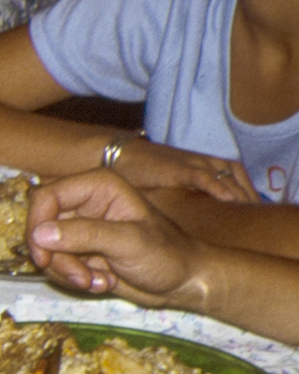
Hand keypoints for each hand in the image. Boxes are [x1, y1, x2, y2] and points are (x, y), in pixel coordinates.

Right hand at [27, 170, 209, 309]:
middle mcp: (84, 203)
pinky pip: (57, 264)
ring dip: (67, 271)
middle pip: (41, 226)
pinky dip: (74, 278)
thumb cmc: (167, 255)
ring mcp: (81, 228)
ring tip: (97, 281)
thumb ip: (84, 235)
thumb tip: (38, 234)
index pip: (46, 197)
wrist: (184, 283)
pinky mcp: (80, 251)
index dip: (37, 225)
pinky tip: (102, 282)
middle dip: (56, 257)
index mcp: (97, 187)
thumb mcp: (128, 242)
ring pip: (46, 249)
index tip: (43, 256)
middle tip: (80, 277)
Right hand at [103, 135, 259, 203]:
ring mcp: (193, 164)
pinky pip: (204, 177)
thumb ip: (186, 196)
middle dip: (249, 197)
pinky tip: (228, 199)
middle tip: (255, 218)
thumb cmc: (141, 173)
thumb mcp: (171, 184)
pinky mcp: (179, 168)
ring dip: (240, 194)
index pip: (237, 178)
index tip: (253, 215)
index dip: (247, 194)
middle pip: (238, 179)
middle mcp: (203, 163)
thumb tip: (197, 219)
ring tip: (247, 214)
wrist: (118, 154)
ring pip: (227, 178)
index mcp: (203, 166)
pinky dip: (218, 187)